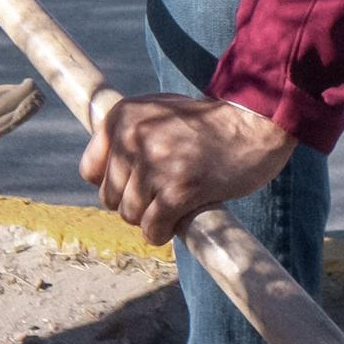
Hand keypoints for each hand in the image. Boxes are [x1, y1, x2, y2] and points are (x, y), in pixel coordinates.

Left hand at [83, 93, 295, 247]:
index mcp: (122, 116)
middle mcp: (132, 138)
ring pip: (130, 215)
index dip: (113, 184)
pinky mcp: (179, 189)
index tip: (135, 185)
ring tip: (171, 209)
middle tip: (160, 198)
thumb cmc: (209, 121)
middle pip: (110, 197)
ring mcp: (155, 164)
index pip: (89, 170)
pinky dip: (161, 233)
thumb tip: (99, 170)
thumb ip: (128, 133)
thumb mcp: (158, 110)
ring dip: (149, 219)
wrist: (254, 123)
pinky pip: (153, 227)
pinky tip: (175, 224)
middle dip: (133, 203)